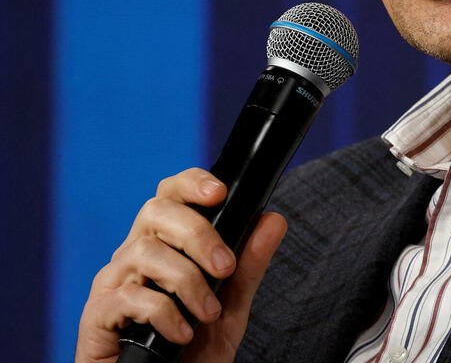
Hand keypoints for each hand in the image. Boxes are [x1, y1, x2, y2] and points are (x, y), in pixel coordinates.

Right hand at [75, 168, 286, 362]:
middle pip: (156, 211)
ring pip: (145, 252)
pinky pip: (127, 296)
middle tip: (224, 268)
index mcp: (165, 244)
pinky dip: (164, 313)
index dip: (191, 183)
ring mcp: (112, 282)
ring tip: (208, 313)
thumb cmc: (194, 347)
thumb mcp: (231, 305)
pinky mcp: (96, 315)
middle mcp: (134, 255)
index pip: (170, 195)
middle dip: (197, 234)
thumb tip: (273, 220)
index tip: (219, 192)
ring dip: (186, 281)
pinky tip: (182, 333)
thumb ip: (249, 265)